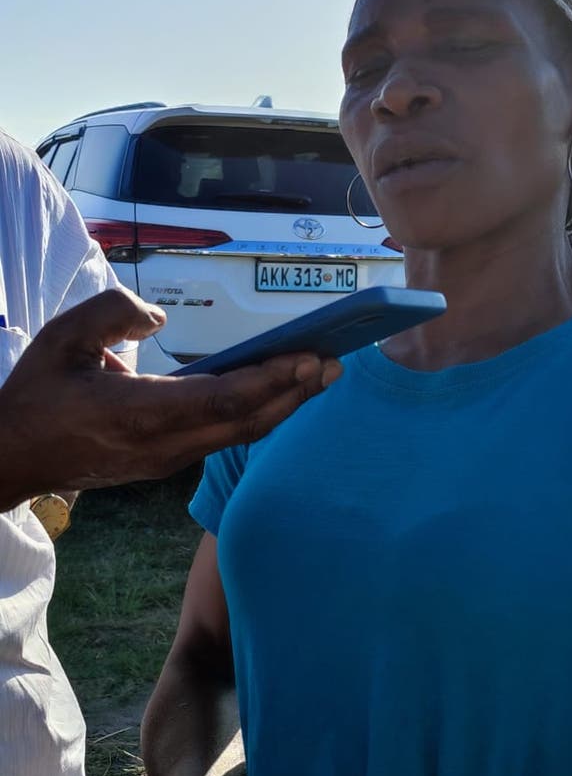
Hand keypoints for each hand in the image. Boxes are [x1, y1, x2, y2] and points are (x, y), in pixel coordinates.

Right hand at [0, 288, 340, 509]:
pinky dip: (260, 412)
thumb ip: (113, 315)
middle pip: (249, 421)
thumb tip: (159, 318)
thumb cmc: (38, 395)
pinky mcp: (170, 460)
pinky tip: (281, 391)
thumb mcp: (62, 339)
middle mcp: (167, 443)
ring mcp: (171, 458)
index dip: (273, 380)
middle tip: (336, 362)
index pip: (226, 398)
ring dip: (285, 404)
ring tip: (321, 373)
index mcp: (143, 414)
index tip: (311, 357)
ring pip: (242, 432)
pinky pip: (227, 435)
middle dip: (296, 392)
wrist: (12, 458)